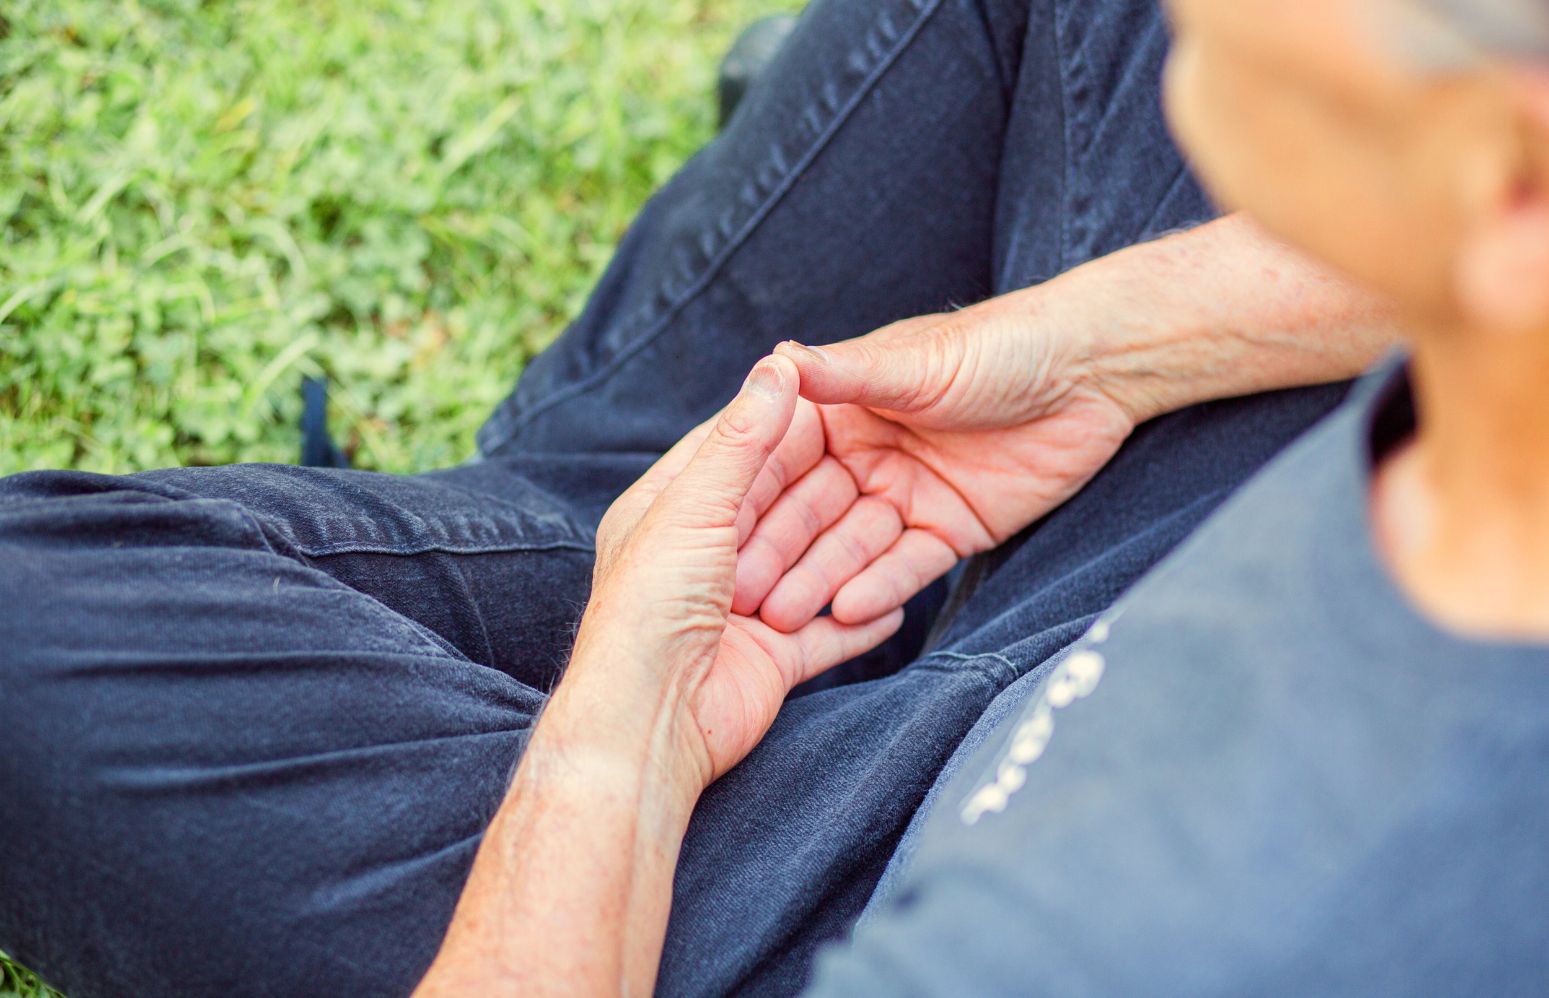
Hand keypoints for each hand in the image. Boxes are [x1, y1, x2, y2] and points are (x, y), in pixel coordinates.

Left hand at [573, 354, 904, 789]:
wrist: (651, 720)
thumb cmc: (651, 607)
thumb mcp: (696, 508)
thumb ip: (744, 440)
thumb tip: (779, 363)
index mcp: (670, 511)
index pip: (734, 453)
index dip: (783, 424)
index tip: (840, 397)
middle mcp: (704, 558)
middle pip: (781, 512)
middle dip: (830, 493)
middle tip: (893, 457)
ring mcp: (742, 611)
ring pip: (811, 570)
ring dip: (851, 557)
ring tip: (904, 524)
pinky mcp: (771, 658)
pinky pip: (827, 633)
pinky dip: (860, 620)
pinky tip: (897, 604)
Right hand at [731, 288, 1135, 631]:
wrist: (1093, 370)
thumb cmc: (1000, 344)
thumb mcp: (916, 361)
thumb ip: (845, 373)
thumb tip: (772, 362)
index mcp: (843, 410)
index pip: (783, 459)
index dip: (750, 497)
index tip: (712, 536)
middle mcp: (866, 456)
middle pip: (811, 513)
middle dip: (777, 554)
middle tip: (741, 598)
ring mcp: (907, 496)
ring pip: (854, 547)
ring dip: (820, 580)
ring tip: (785, 617)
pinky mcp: (952, 529)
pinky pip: (910, 565)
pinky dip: (882, 588)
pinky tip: (847, 612)